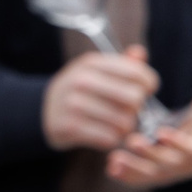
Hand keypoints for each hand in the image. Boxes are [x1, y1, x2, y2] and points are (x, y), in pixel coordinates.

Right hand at [42, 46, 158, 152]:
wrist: (42, 110)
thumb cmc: (80, 89)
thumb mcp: (96, 70)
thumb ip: (122, 63)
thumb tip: (140, 53)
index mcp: (91, 63)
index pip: (136, 73)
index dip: (149, 84)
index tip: (145, 90)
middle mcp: (81, 81)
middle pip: (134, 98)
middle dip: (137, 107)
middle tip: (128, 109)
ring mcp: (74, 104)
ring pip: (124, 122)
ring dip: (124, 127)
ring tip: (115, 123)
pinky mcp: (70, 127)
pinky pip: (109, 138)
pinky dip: (110, 138)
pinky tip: (103, 133)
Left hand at [108, 83, 191, 188]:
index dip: (180, 144)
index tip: (162, 132)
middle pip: (170, 165)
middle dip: (150, 156)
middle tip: (131, 141)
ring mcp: (175, 171)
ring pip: (153, 175)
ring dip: (133, 170)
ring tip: (114, 160)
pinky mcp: (160, 171)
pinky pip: (143, 178)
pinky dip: (127, 176)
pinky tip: (110, 169)